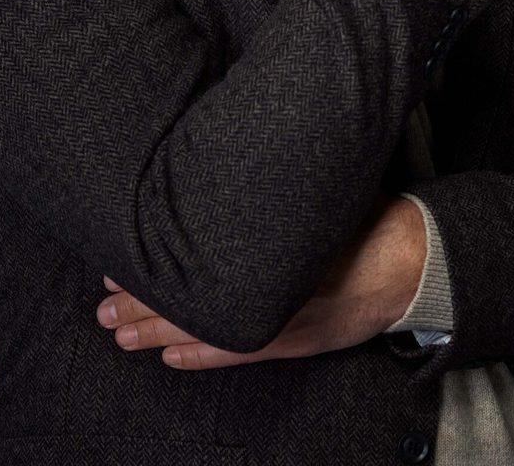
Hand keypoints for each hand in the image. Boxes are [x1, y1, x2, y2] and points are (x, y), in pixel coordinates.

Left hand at [96, 197, 426, 369]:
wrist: (413, 259)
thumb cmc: (359, 213)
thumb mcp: (305, 188)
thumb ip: (254, 184)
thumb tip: (209, 155)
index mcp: (261, 245)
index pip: (188, 260)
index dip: (147, 268)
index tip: (112, 263)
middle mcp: (265, 286)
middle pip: (186, 300)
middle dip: (139, 303)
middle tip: (101, 306)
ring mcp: (281, 319)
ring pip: (204, 332)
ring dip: (157, 332)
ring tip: (119, 332)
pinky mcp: (297, 340)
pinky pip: (237, 354)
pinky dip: (200, 357)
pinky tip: (170, 358)